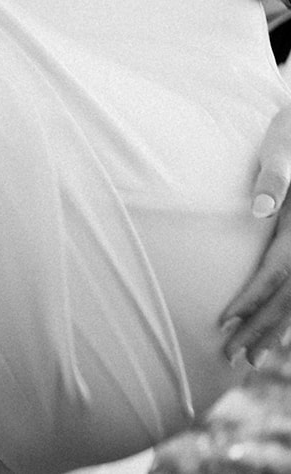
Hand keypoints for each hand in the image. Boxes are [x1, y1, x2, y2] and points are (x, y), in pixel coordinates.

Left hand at [221, 105, 290, 362]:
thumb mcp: (281, 147)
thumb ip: (274, 177)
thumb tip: (257, 209)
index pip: (275, 272)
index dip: (251, 299)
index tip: (224, 322)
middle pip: (289, 297)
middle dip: (260, 329)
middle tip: (231, 359)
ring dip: (275, 331)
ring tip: (250, 358)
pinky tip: (276, 333)